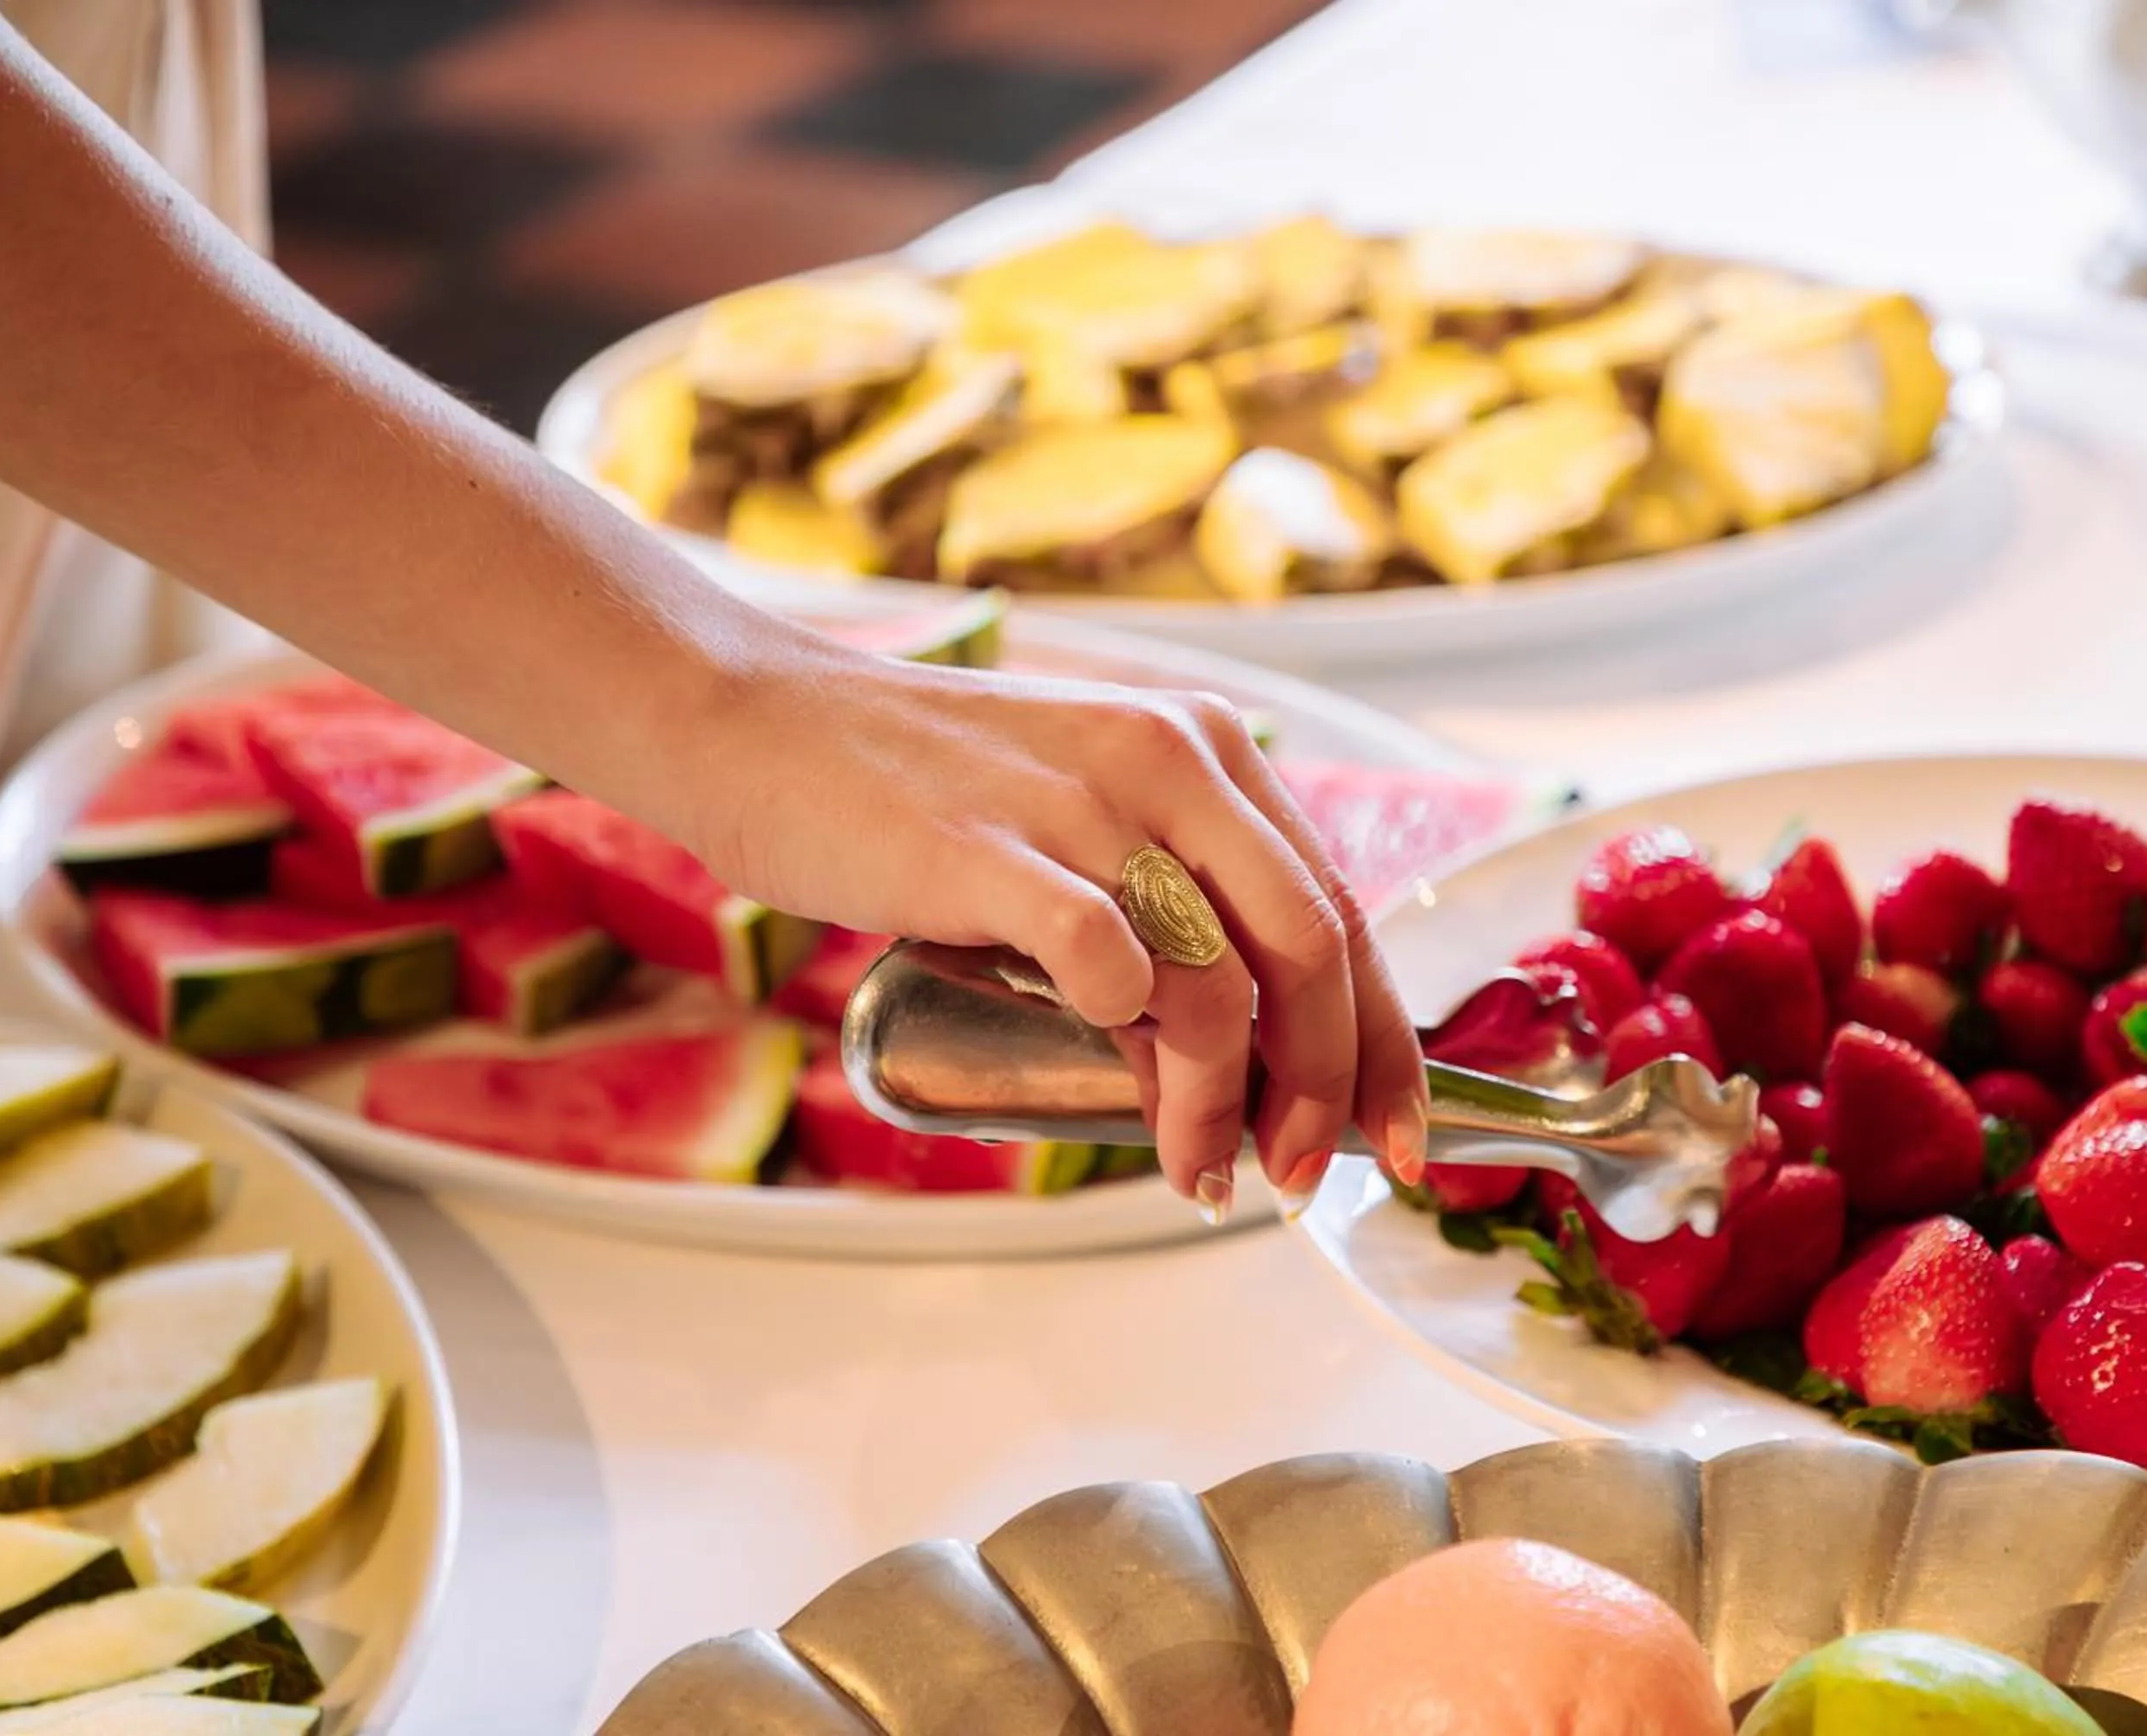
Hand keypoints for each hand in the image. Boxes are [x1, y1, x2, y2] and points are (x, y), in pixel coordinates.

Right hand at [687, 647, 1429, 1216]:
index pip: (1339, 909)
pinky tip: (1123, 1103)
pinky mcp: (994, 851)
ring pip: (1219, 980)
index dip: (1381, 1040)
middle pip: (1311, 948)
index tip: (1395, 1137)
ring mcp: (1083, 802)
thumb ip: (1163, 908)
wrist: (751, 723)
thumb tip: (1232, 1061)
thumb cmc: (910, 792)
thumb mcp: (1076, 823)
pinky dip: (1137, 1058)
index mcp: (1205, 748)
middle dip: (1327, 1087)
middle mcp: (1169, 758)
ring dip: (1225, 1104)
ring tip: (1196, 1170)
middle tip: (1297, 1174)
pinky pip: (1110, 970)